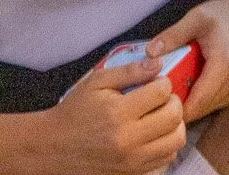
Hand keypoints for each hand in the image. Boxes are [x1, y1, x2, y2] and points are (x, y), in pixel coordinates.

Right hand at [32, 56, 184, 172]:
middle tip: (162, 98)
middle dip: (173, 101)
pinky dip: (166, 144)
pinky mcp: (130, 174)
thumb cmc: (75, 112)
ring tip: (162, 116)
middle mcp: (128, 140)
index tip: (156, 82)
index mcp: (118, 114)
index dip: (163, 82)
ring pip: (175, 141)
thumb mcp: (97, 82)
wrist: (52, 149)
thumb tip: (158, 64)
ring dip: (175, 124)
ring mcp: (130, 162)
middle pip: (174, 117)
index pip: (162, 92)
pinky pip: (165, 159)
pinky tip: (155, 134)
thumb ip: (130, 70)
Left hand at [148, 0, 228, 123]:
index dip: (172, 108)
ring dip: (184, 106)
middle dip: (174, 107)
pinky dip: (194, 102)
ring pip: (202, 111)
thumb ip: (173, 35)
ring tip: (166, 91)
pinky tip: (182, 88)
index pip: (195, 104)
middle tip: (153, 97)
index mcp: (222, 67)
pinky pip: (209, 105)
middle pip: (197, 110)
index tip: (152, 101)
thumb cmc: (224, 15)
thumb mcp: (197, 17)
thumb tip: (149, 53)